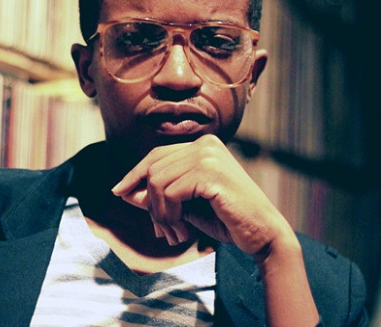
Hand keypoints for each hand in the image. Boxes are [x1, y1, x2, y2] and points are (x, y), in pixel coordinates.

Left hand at [111, 134, 294, 259]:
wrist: (262, 235)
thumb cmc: (225, 219)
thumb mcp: (184, 206)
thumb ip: (157, 196)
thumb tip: (124, 192)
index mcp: (202, 145)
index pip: (156, 155)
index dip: (135, 174)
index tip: (118, 192)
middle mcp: (205, 144)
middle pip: (154, 168)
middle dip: (150, 203)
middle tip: (161, 231)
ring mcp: (208, 155)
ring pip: (158, 181)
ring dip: (159, 214)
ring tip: (174, 234)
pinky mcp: (210, 172)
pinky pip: (170, 192)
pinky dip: (169, 215)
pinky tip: (182, 232)